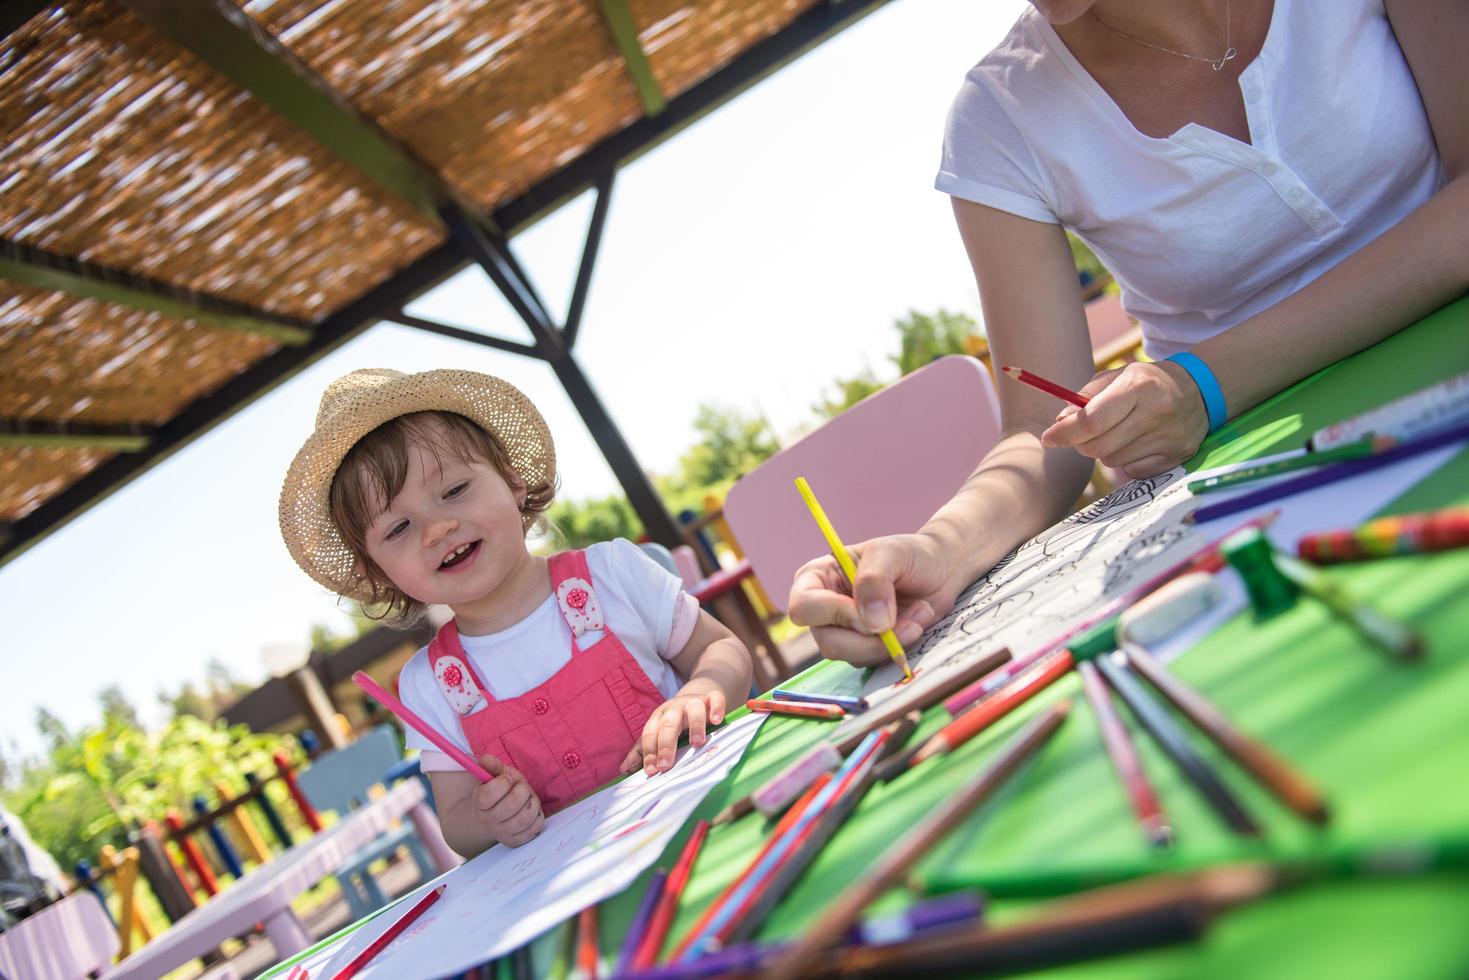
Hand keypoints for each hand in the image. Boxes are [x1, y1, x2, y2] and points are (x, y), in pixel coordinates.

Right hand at [472, 755, 543, 846]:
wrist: (505, 812)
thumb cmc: (504, 790)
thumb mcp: (498, 775)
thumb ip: (492, 766)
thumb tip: (485, 759)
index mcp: (480, 802)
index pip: (487, 795)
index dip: (502, 783)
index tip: (508, 778)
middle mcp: (488, 821)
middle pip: (510, 806)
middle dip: (522, 791)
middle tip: (522, 787)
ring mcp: (502, 833)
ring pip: (525, 817)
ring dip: (532, 802)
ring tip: (528, 798)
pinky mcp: (517, 841)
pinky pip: (535, 826)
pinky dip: (538, 814)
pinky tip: (531, 810)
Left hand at [621, 689, 727, 775]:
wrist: (697, 698)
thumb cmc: (675, 722)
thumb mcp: (658, 732)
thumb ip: (642, 750)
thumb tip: (624, 769)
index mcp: (659, 717)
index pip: (650, 734)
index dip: (649, 752)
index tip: (651, 770)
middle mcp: (675, 709)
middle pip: (668, 724)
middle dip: (666, 745)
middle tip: (666, 765)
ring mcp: (694, 702)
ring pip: (693, 710)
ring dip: (694, 725)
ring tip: (697, 743)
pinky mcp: (711, 699)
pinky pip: (715, 698)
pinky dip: (716, 708)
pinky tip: (716, 721)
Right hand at [787, 533, 953, 666]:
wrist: (939, 571)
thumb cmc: (909, 555)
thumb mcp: (891, 554)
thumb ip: (874, 581)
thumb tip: (872, 624)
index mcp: (815, 578)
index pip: (804, 608)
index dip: (836, 614)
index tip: (873, 611)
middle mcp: (823, 609)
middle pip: (828, 643)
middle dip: (872, 639)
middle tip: (909, 623)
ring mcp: (844, 632)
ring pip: (853, 656)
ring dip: (891, 642)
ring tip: (917, 615)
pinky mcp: (865, 649)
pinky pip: (874, 662)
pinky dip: (898, 648)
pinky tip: (915, 624)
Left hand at [1040, 361, 1208, 478]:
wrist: (1200, 390)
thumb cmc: (1147, 382)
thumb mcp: (1117, 376)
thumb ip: (1085, 396)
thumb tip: (1060, 423)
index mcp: (1139, 386)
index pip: (1092, 420)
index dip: (1065, 433)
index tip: (1048, 438)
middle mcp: (1157, 412)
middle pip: (1098, 447)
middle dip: (1081, 444)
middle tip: (1082, 435)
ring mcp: (1170, 438)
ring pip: (1113, 461)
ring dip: (1104, 451)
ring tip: (1118, 432)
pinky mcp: (1178, 457)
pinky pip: (1133, 472)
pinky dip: (1126, 461)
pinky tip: (1138, 443)